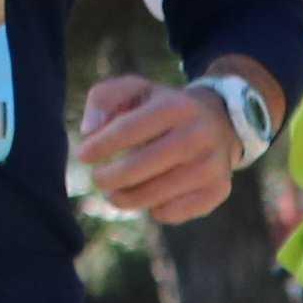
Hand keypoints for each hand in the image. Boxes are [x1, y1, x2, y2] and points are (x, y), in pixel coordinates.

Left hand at [72, 76, 236, 224]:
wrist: (220, 122)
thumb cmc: (161, 107)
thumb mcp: (135, 89)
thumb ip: (103, 99)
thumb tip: (89, 131)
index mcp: (176, 106)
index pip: (128, 129)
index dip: (100, 146)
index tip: (83, 155)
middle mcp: (198, 135)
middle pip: (139, 167)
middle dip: (108, 178)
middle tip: (97, 179)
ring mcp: (212, 165)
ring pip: (154, 196)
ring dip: (125, 198)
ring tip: (115, 192)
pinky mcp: (218, 190)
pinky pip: (172, 213)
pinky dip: (152, 209)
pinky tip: (150, 197)